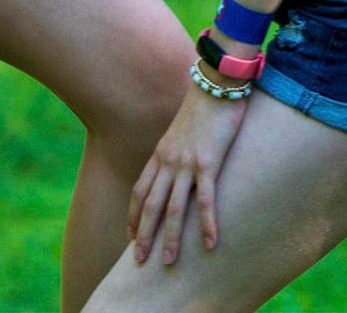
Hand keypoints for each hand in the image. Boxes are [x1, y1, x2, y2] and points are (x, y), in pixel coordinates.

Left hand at [128, 81, 247, 265]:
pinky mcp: (208, 162)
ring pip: (173, 208)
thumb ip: (179, 146)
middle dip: (143, 235)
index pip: (140, 190)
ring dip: (170, 238)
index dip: (133, 215)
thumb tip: (182, 159)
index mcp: (161, 153)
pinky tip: (210, 243)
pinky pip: (205, 200)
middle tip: (139, 262)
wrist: (216, 83)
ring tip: (168, 262)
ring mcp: (187, 163)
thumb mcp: (183, 128)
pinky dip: (206, 224)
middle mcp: (169, 161)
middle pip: (150, 205)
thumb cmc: (205, 104)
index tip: (130, 237)